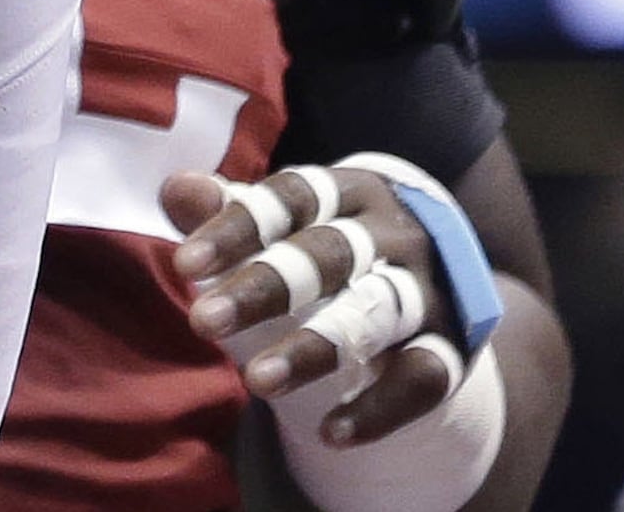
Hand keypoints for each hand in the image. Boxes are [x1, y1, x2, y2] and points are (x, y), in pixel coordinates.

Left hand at [161, 163, 469, 449]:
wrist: (442, 274)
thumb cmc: (340, 241)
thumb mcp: (293, 221)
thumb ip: (235, 210)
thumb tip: (173, 189)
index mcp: (347, 190)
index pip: (289, 198)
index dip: (236, 228)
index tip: (184, 264)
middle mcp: (391, 232)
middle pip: (327, 252)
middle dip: (265, 286)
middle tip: (202, 321)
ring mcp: (426, 288)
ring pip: (373, 311)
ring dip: (316, 347)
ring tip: (256, 381)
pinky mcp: (450, 346)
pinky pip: (421, 377)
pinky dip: (378, 408)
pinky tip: (330, 434)